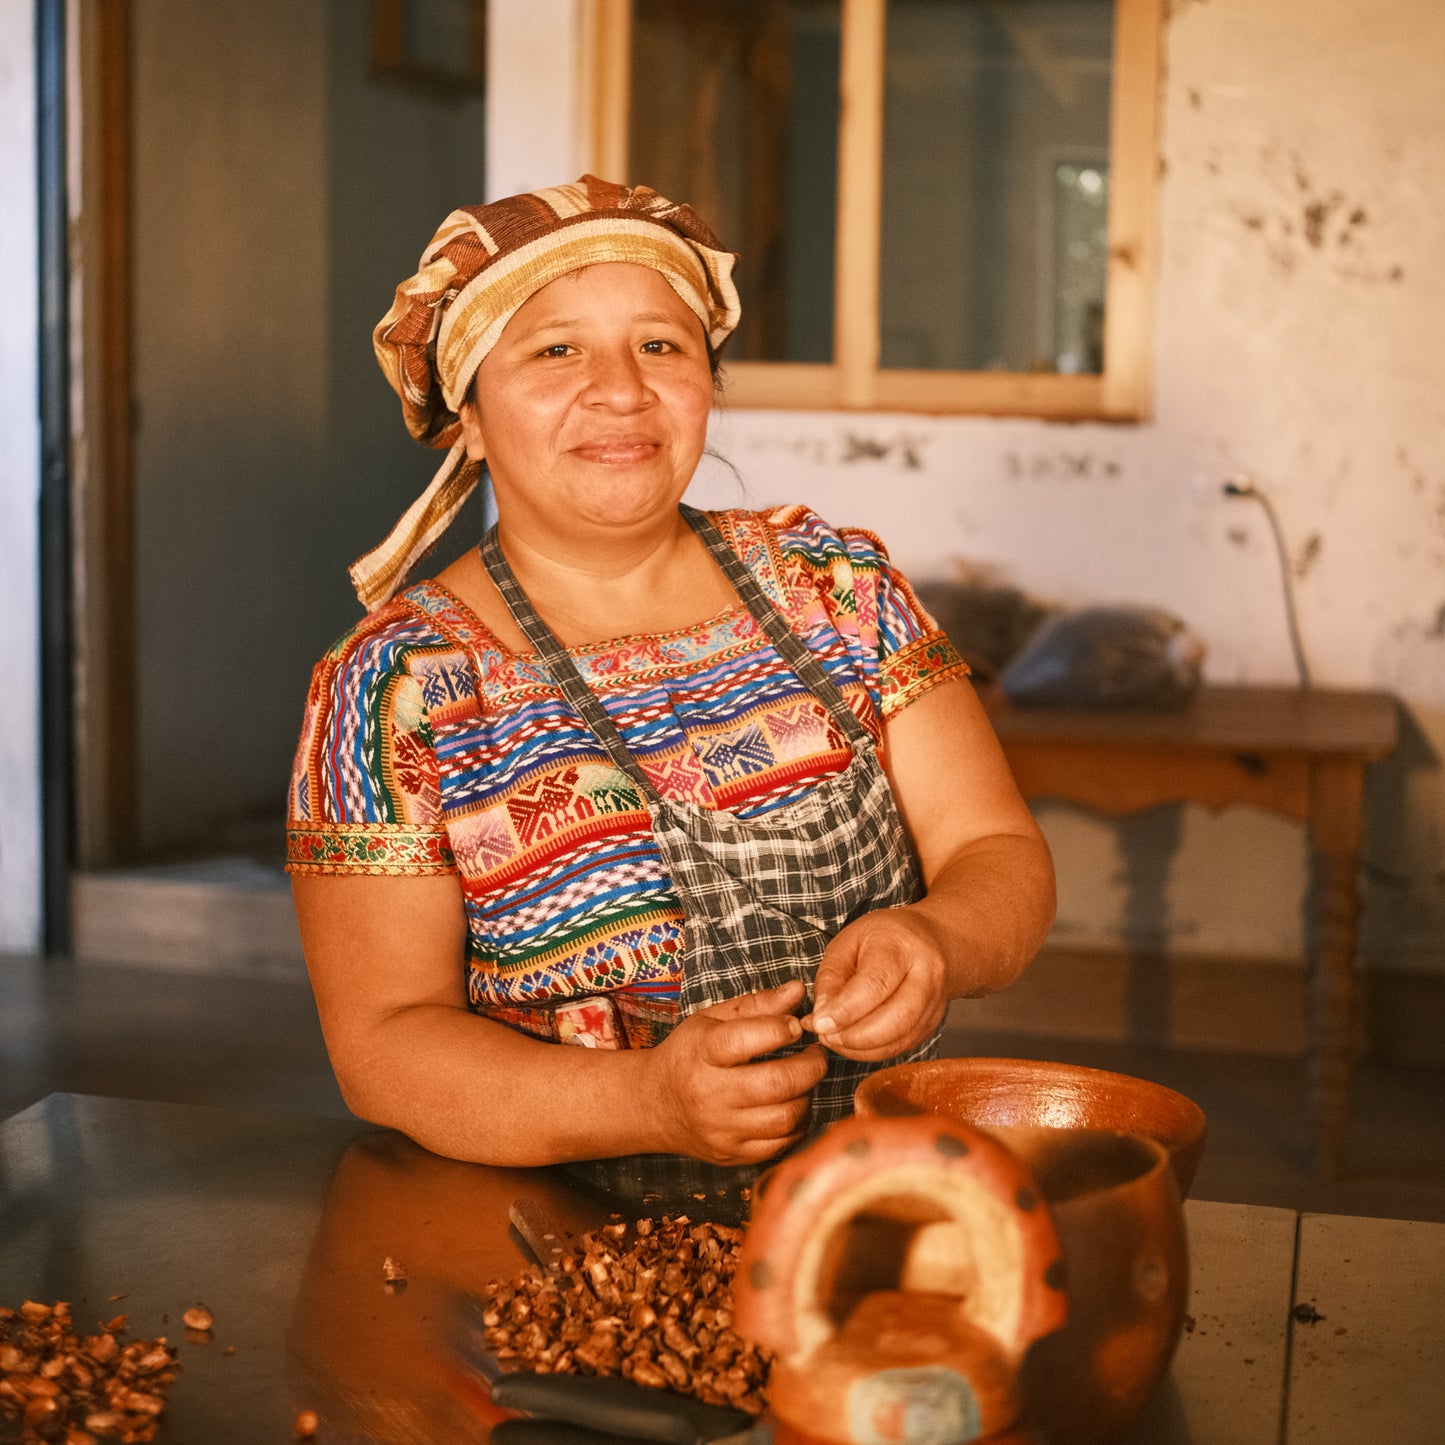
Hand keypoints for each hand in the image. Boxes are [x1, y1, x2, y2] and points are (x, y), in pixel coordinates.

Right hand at [646, 980, 827, 1164]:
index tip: (797, 1025)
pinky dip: (798, 1124)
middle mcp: (708, 1093)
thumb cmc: (689, 1054)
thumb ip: (757, 1004)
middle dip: (810, 1066)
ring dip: (807, 1096)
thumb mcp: (712, 1020)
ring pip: (785, 1118)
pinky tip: (793, 1104)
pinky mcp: (732, 1154)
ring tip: (805, 1080)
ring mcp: (721, 1129)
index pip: (742, 1041)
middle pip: (775, 1084)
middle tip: (817, 1055)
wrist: (655, 1105)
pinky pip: (781, 1144)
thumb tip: (798, 989)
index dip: (779, 1030)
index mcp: (701, 1053)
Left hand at [802, 907, 949, 1060]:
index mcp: (902, 946)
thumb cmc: (882, 938)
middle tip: (825, 1035)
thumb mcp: (847, 942)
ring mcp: (934, 1003)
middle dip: (854, 1037)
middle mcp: (927, 975)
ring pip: (900, 1039)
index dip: (845, 1010)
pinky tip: (852, 1043)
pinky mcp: (932, 1024)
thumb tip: (822, 1017)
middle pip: (896, 1018)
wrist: (928, 940)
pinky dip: (873, 1052)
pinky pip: (902, 1046)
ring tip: (834, 1039)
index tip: (819, 1023)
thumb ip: (831, 978)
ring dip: (861, 1048)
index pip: (876, 984)